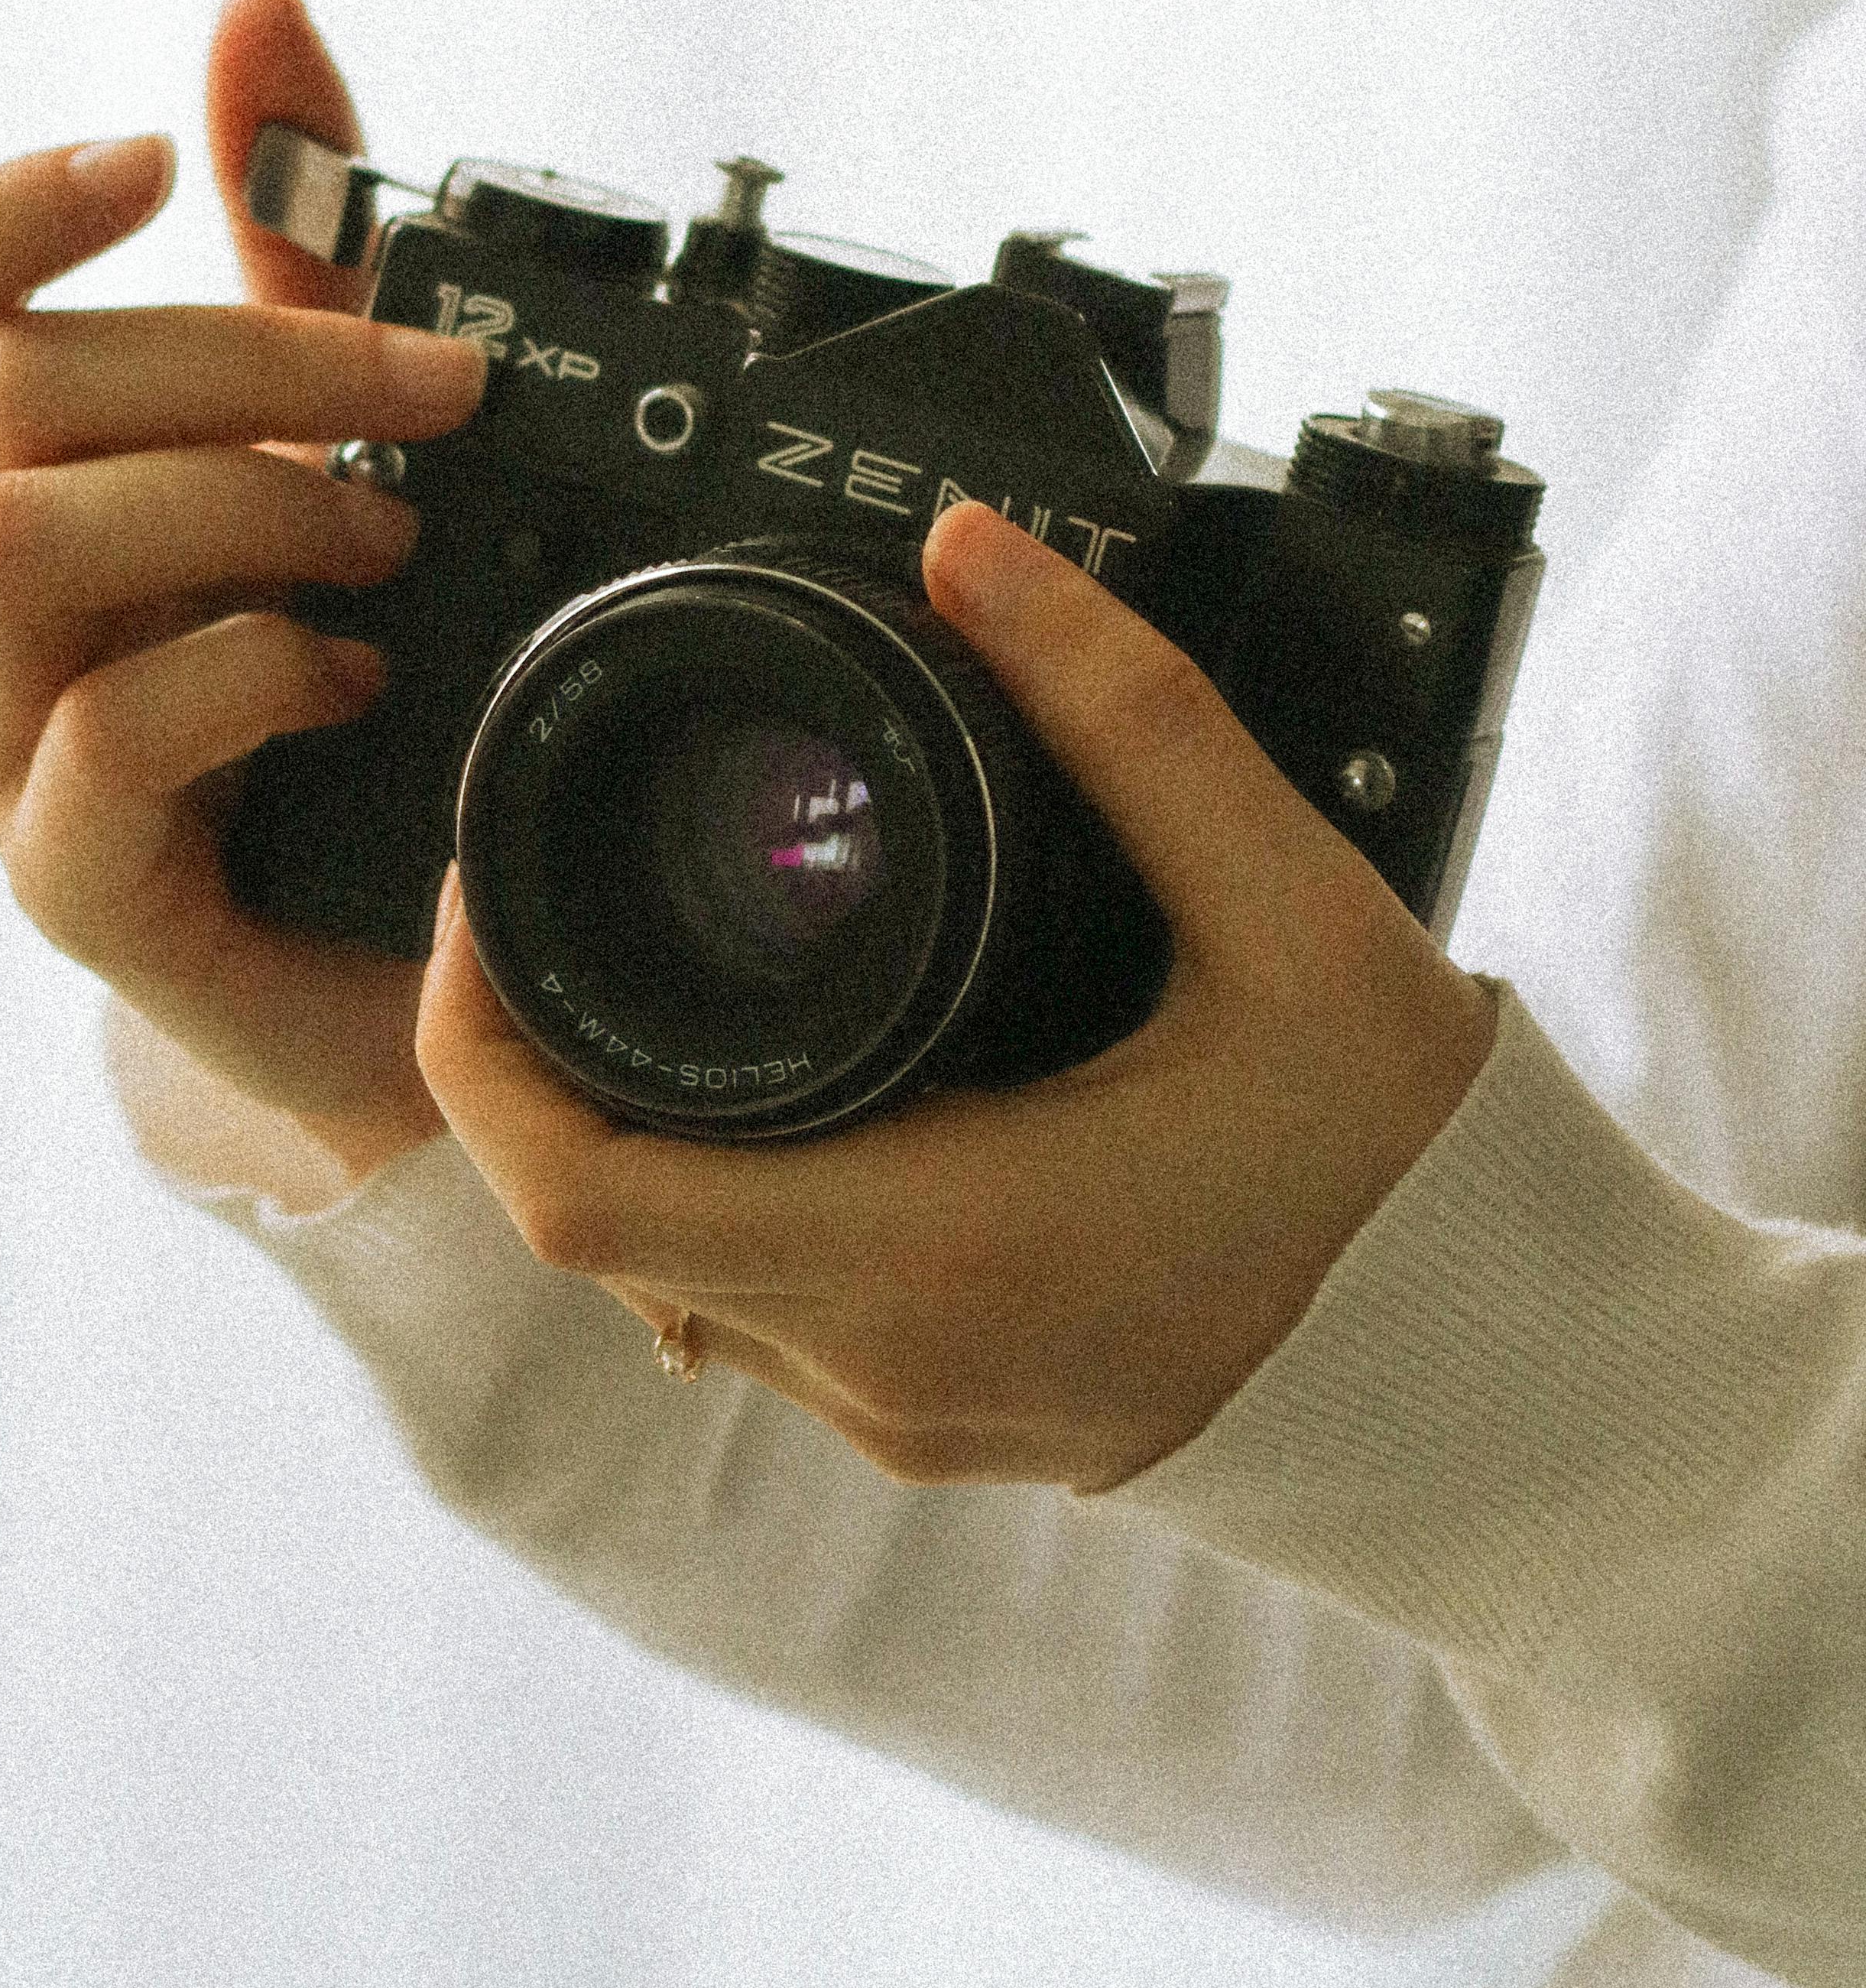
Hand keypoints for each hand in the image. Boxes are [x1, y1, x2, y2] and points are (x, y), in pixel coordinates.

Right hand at [0, 0, 486, 1183]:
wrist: (406, 952)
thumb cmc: (349, 676)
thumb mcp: (340, 433)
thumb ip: (296, 235)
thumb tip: (256, 10)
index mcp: (16, 488)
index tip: (148, 164)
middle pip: (2, 397)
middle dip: (243, 356)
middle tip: (436, 396)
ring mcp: (4, 748)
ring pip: (21, 543)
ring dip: (238, 501)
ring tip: (387, 540)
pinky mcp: (74, 879)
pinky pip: (109, 732)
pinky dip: (254, 668)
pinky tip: (358, 674)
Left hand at [415, 499, 1496, 1491]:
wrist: (1510, 1380)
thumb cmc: (1409, 1170)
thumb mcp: (1292, 907)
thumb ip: (1131, 718)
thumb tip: (980, 561)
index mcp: (933, 1241)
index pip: (576, 1190)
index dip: (478, 1041)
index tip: (489, 897)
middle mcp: (886, 1356)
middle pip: (584, 1228)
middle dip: (529, 1061)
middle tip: (546, 897)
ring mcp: (907, 1414)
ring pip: (661, 1284)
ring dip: (622, 1137)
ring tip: (651, 963)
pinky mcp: (942, 1426)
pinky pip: (756, 1320)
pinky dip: (718, 1201)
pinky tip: (783, 1089)